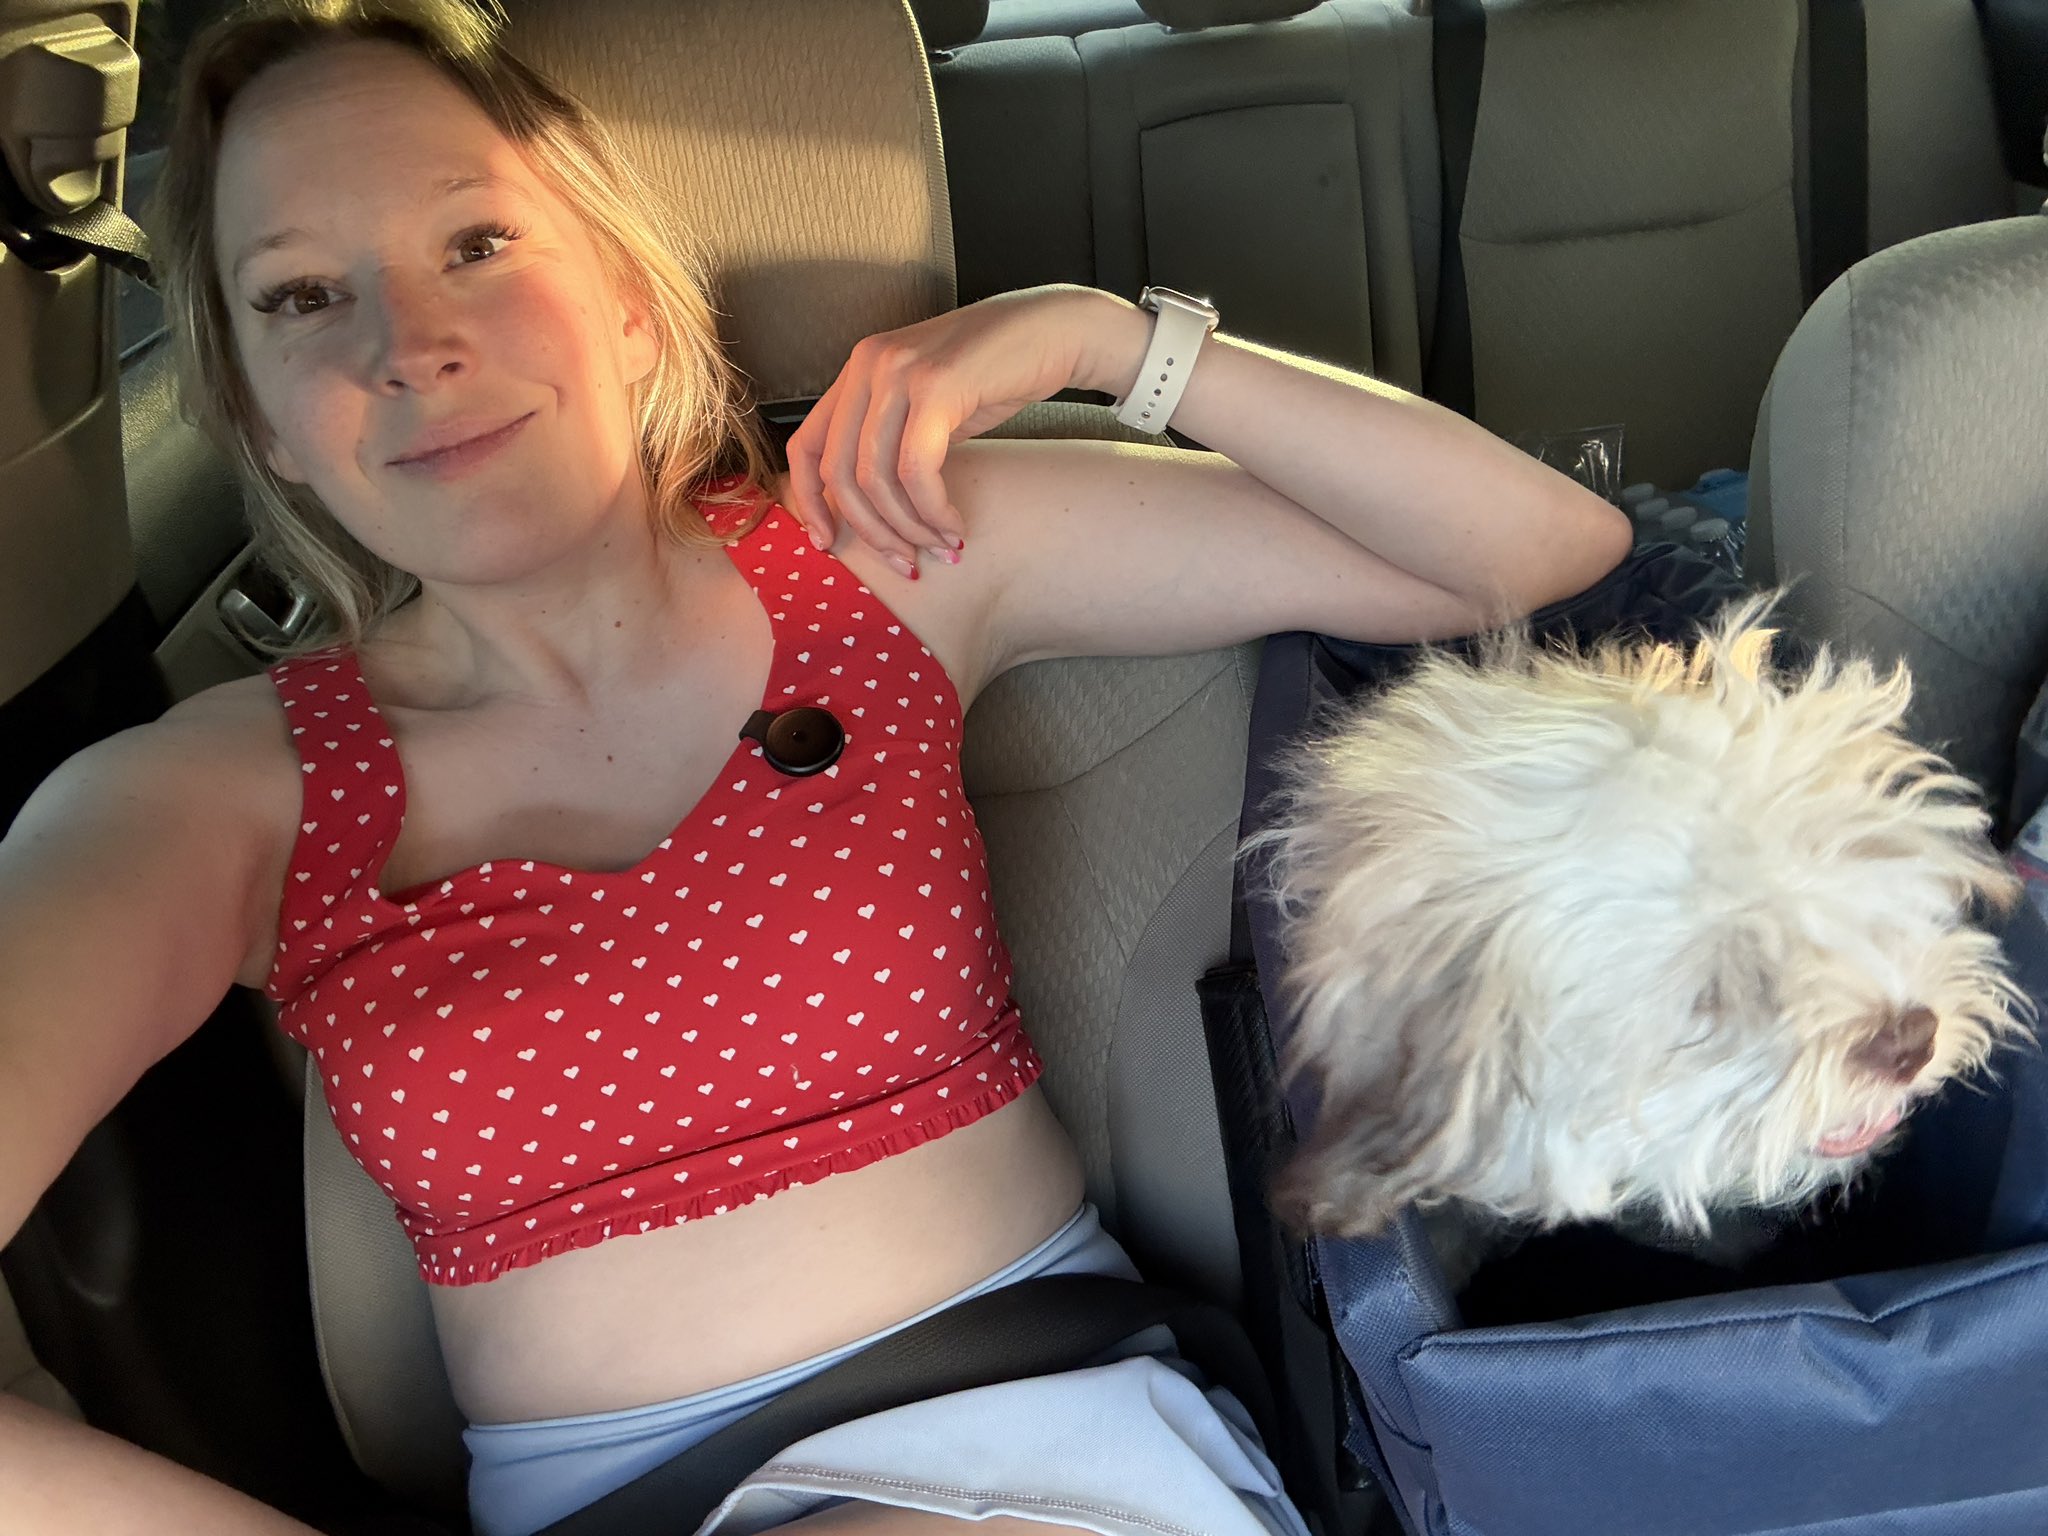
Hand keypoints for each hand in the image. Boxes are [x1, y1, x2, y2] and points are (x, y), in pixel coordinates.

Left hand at [783, 284, 1130, 578]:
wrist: (1056, 330)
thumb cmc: (998, 374)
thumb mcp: (929, 403)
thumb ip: (893, 438)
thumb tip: (866, 507)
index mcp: (858, 368)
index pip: (804, 445)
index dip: (808, 502)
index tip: (826, 544)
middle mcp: (868, 365)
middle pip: (839, 473)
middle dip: (872, 532)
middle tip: (906, 563)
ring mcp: (899, 372)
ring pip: (876, 479)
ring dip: (909, 528)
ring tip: (941, 547)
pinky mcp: (936, 386)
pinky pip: (917, 471)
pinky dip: (934, 511)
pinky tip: (956, 527)